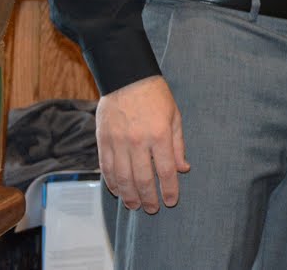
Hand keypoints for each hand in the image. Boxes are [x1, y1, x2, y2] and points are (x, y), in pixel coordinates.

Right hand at [96, 75, 188, 212]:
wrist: (127, 78)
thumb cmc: (156, 96)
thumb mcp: (175, 116)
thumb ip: (178, 145)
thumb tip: (183, 169)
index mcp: (160, 135)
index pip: (166, 171)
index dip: (169, 190)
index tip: (171, 201)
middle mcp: (138, 142)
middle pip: (143, 179)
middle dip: (149, 198)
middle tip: (152, 209)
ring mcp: (118, 143)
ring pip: (122, 178)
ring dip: (129, 195)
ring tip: (135, 205)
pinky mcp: (103, 141)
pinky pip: (107, 168)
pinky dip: (112, 183)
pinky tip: (118, 191)